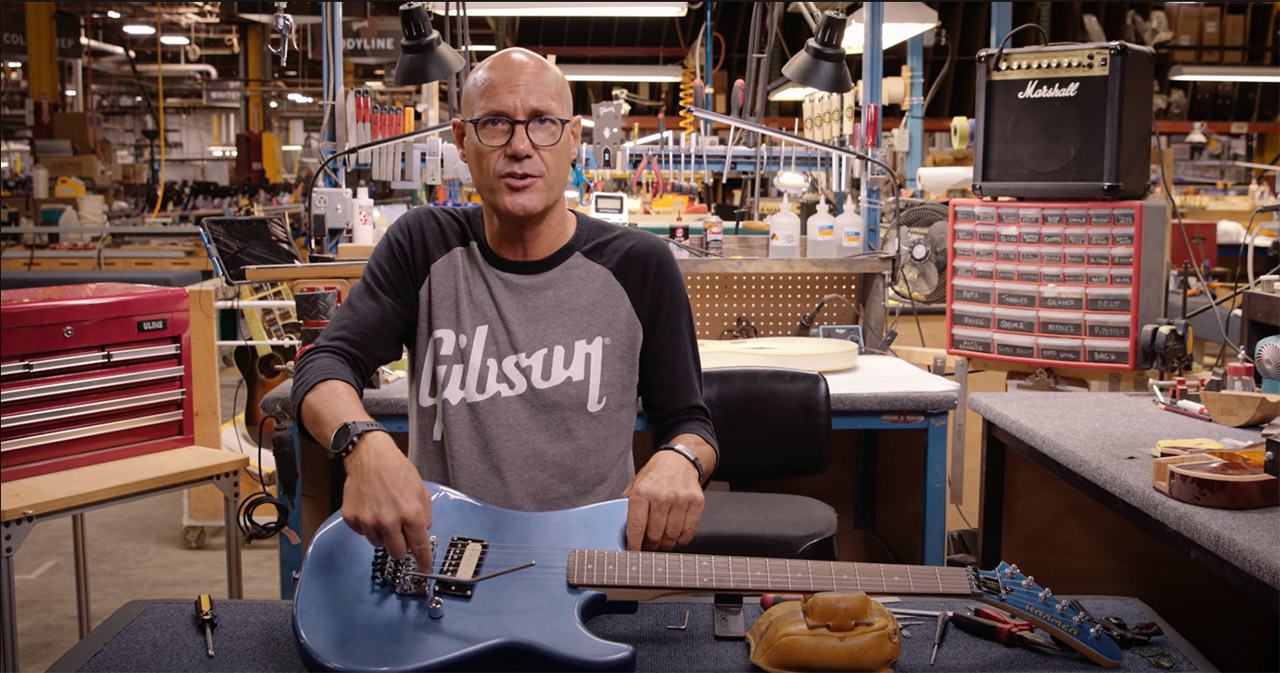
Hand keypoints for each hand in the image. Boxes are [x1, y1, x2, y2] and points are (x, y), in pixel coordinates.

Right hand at [339, 432, 433, 561]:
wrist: (370, 457)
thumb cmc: (396, 470)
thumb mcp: (420, 490)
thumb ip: (424, 513)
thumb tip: (423, 530)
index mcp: (410, 514)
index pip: (419, 547)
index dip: (422, 560)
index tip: (423, 567)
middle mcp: (389, 521)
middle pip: (397, 552)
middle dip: (401, 546)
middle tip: (401, 533)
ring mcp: (368, 521)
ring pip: (378, 544)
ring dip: (383, 535)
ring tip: (384, 514)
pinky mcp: (352, 518)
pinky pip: (362, 533)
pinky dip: (367, 526)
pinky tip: (370, 509)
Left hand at [620, 450, 703, 550]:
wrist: (679, 460)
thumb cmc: (655, 476)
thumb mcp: (635, 486)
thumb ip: (627, 507)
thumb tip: (618, 529)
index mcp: (642, 492)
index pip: (636, 527)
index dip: (633, 545)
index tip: (633, 552)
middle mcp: (661, 496)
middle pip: (654, 535)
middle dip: (650, 546)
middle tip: (648, 546)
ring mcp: (680, 499)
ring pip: (671, 536)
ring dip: (665, 544)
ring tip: (661, 542)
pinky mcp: (696, 502)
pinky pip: (688, 531)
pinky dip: (681, 539)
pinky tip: (676, 536)